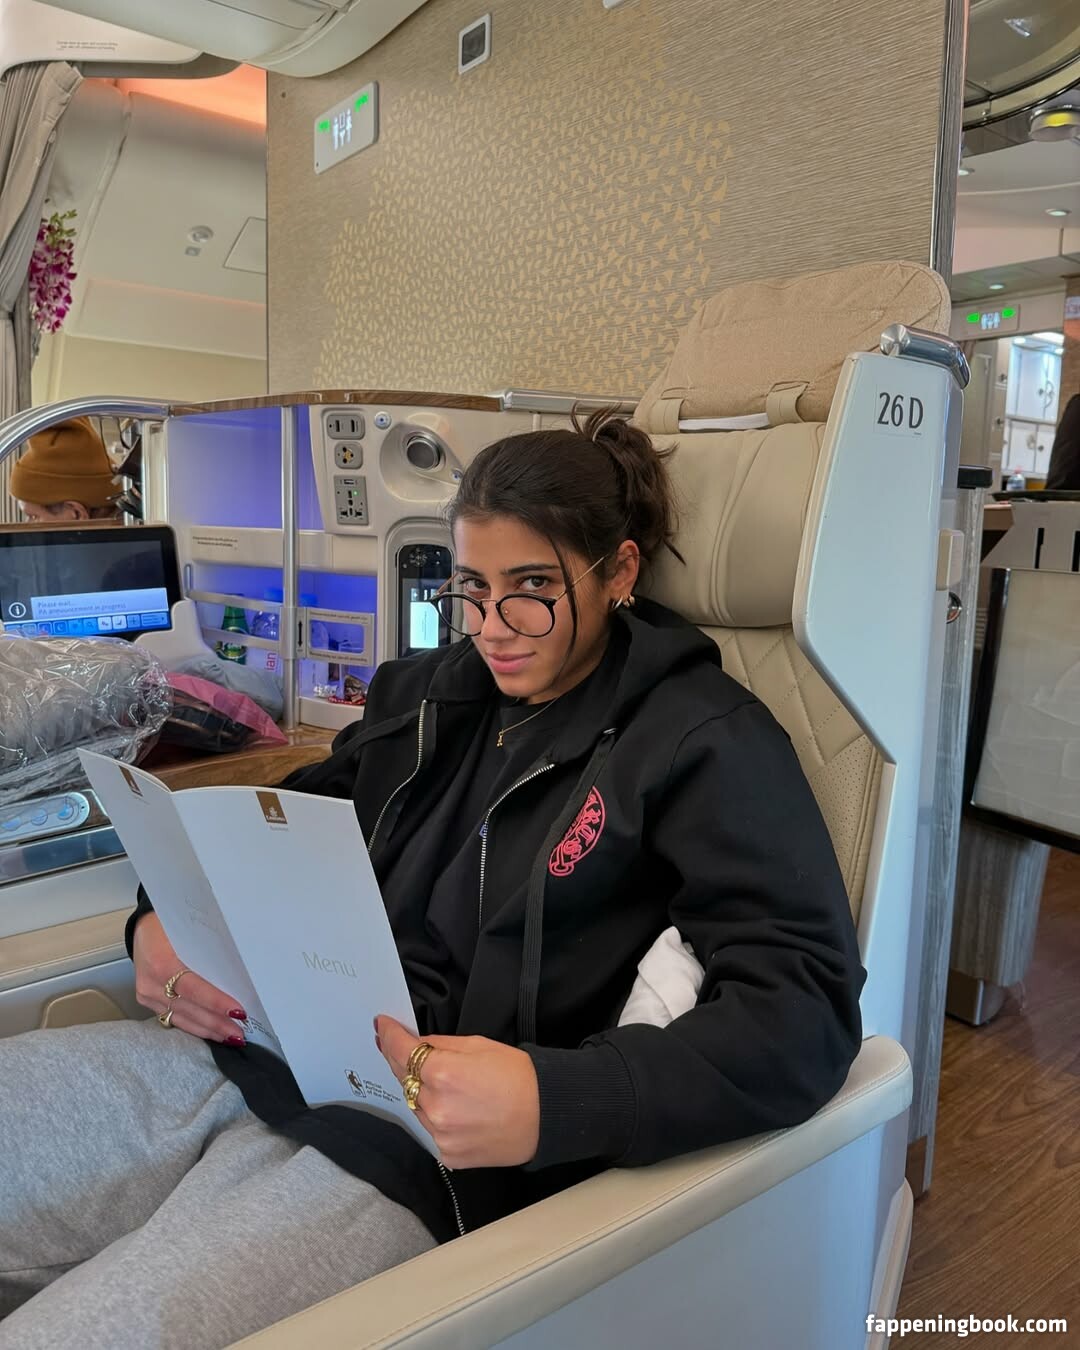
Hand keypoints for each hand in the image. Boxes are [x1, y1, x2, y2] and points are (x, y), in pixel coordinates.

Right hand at [132, 913, 246, 1044]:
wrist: (143, 927)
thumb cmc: (170, 925)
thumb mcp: (189, 933)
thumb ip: (208, 955)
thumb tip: (239, 977)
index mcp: (162, 962)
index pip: (194, 988)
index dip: (216, 1002)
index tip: (238, 1012)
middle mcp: (151, 983)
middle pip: (189, 1009)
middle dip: (217, 1023)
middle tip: (241, 1033)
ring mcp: (147, 994)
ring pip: (181, 1019)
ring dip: (208, 1030)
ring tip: (231, 1037)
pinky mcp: (147, 1002)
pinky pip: (173, 1018)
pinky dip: (194, 1026)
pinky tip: (211, 1032)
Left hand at [376, 1016, 539, 1168]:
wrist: (546, 1117)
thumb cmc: (518, 1075)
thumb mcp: (479, 1045)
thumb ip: (441, 1044)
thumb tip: (416, 1043)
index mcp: (444, 1074)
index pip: (402, 1053)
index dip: (389, 1037)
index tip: (381, 1026)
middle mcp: (436, 1107)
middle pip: (404, 1080)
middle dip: (402, 1062)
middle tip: (399, 1047)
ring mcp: (440, 1135)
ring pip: (414, 1106)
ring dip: (419, 1091)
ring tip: (442, 1082)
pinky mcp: (448, 1155)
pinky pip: (429, 1129)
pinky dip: (435, 1115)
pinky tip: (454, 1108)